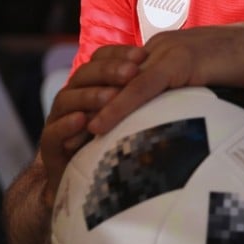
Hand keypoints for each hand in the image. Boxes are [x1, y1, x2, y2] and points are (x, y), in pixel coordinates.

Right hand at [40, 45, 145, 207]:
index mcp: (94, 87)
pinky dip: (66, 125)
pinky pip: (52, 132)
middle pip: (85, 74)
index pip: (101, 61)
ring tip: (111, 97)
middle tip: (131, 72)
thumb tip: (192, 82)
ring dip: (90, 95)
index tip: (142, 55)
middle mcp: (74, 99)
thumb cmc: (119, 146)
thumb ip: (152, 100)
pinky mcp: (50, 147)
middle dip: (108, 71)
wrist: (86, 188)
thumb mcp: (139, 118)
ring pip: (67, 98)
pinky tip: (82, 121)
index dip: (119, 56)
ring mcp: (59, 121)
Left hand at [87, 22, 243, 135]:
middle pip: (114, 76)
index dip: (104, 96)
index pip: (123, 73)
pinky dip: (117, 107)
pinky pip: (141, 89)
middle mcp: (161, 46)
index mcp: (166, 49)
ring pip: (121, 83)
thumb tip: (180, 118)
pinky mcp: (180, 62)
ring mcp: (169, 52)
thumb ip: (189, 89)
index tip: (88, 123)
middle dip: (91, 103)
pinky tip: (99, 126)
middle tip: (73, 134)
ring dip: (96, 109)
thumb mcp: (209, 77)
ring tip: (75, 136)